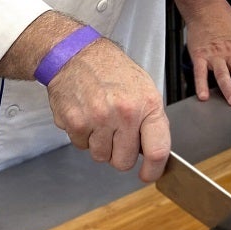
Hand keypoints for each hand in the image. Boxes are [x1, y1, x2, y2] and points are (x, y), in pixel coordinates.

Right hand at [47, 38, 171, 181]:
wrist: (77, 54)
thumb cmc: (113, 70)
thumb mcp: (144, 89)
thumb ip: (150, 121)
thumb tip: (153, 152)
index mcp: (147, 105)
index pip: (157, 150)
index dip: (153, 169)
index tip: (149, 174)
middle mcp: (124, 114)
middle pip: (123, 161)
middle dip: (120, 153)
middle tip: (117, 133)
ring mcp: (97, 119)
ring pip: (100, 157)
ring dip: (100, 144)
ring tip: (100, 118)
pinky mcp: (74, 122)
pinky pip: (81, 146)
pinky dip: (83, 136)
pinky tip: (86, 114)